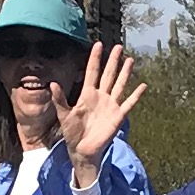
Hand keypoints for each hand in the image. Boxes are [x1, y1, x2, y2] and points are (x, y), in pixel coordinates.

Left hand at [56, 41, 144, 167]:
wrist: (82, 150)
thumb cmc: (72, 133)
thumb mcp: (64, 115)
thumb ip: (60, 99)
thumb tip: (52, 84)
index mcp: (87, 94)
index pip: (92, 72)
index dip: (95, 58)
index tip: (98, 44)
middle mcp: (101, 96)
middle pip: (108, 75)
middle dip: (113, 61)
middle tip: (118, 47)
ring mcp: (110, 105)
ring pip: (120, 85)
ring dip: (125, 73)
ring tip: (130, 60)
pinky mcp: (118, 116)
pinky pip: (128, 103)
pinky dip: (136, 95)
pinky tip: (143, 86)